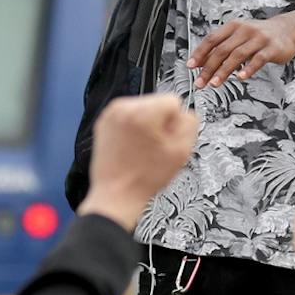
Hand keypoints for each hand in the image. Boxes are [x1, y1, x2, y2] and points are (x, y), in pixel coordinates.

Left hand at [79, 95, 199, 229]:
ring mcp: (111, 115)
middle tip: (155, 146)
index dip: (175, 121)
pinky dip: (132, 129)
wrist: (116, 193)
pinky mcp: (104, 122)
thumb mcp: (181, 151)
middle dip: (160, 122)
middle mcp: (124, 108)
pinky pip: (127, 117)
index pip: (173, 100)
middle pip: (156, 102)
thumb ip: (190, 124)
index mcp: (143, 113)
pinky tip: (132, 147)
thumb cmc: (144, 178)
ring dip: (146, 124)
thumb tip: (185, 113)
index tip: (168, 137)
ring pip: (142, 108)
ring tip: (142, 148)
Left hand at [191, 14, 294, 88]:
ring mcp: (259, 38)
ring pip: (237, 55)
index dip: (199, 53)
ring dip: (224, 71)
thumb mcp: (240, 36)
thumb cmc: (260, 36)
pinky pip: (258, 59)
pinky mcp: (272, 48)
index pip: (212, 39)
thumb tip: (202, 63)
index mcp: (234, 26)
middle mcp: (245, 30)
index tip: (190, 67)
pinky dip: (249, 69)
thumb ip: (224, 46)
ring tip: (214, 84)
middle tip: (200, 83)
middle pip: (222, 50)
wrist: (289, 30)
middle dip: (208, 68)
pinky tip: (241, 78)